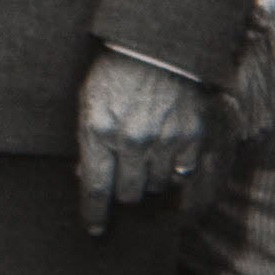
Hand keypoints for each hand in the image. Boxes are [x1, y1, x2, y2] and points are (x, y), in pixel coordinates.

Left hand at [75, 50, 208, 235]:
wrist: (158, 45)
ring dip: (148, 178)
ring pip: (155, 185)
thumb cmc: (116, 71)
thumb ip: (87, 139)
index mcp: (98, 130)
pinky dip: (174, 169)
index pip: (95, 187)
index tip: (94, 229)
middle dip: (123, 190)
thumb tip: (84, 175)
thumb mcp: (89, 100)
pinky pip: (181, 173)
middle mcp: (131, 141)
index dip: (94, 213)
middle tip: (124, 178)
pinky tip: (167, 155)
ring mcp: (163, 141)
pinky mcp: (191, 138)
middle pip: (128, 193)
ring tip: (145, 157)